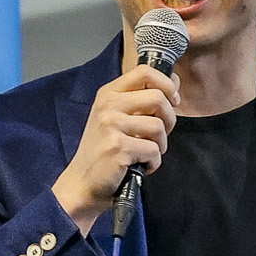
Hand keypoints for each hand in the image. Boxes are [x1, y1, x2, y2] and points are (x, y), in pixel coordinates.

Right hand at [52, 65, 178, 234]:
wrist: (82, 183)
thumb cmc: (103, 152)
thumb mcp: (115, 118)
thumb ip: (140, 100)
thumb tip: (174, 82)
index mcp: (108, 94)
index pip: (145, 72)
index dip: (166, 83)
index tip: (172, 100)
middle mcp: (108, 105)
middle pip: (158, 98)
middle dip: (169, 120)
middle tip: (159, 135)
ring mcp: (111, 126)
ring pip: (159, 127)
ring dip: (160, 145)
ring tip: (145, 154)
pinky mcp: (118, 147)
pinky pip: (153, 151)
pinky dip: (153, 163)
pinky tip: (140, 166)